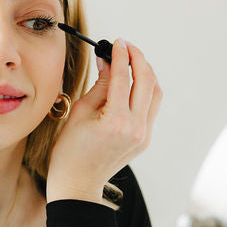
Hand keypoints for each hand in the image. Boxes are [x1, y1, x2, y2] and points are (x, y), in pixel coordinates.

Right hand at [45, 39, 162, 204]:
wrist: (78, 183)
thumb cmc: (70, 151)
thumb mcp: (80, 112)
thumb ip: (99, 85)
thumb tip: (108, 61)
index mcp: (116, 121)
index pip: (123, 78)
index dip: (120, 56)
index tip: (117, 42)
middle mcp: (135, 128)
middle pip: (147, 82)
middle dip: (138, 59)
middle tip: (126, 46)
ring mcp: (144, 135)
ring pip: (156, 93)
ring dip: (146, 73)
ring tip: (131, 62)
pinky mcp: (145, 139)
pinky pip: (151, 107)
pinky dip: (145, 90)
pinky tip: (133, 82)